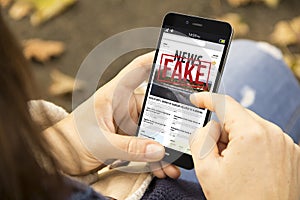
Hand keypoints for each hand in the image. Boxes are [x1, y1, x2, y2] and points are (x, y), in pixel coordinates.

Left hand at [46, 52, 179, 177]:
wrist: (61, 157)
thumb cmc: (72, 140)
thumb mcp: (101, 144)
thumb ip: (129, 147)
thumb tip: (159, 150)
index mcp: (114, 95)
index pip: (137, 70)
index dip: (156, 61)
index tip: (176, 58)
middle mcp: (124, 105)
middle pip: (156, 106)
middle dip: (171, 124)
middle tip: (185, 136)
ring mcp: (128, 122)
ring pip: (154, 129)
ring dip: (165, 146)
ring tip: (173, 164)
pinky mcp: (129, 137)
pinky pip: (148, 144)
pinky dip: (156, 156)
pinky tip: (164, 168)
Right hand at [189, 92, 299, 199]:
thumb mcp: (207, 170)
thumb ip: (200, 139)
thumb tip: (206, 128)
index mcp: (252, 134)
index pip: (225, 103)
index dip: (207, 99)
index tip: (198, 99)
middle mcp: (274, 134)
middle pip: (238, 118)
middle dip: (223, 130)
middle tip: (215, 154)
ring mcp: (285, 144)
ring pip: (251, 129)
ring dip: (237, 140)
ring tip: (234, 167)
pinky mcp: (291, 154)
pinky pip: (265, 139)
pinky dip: (252, 147)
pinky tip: (247, 168)